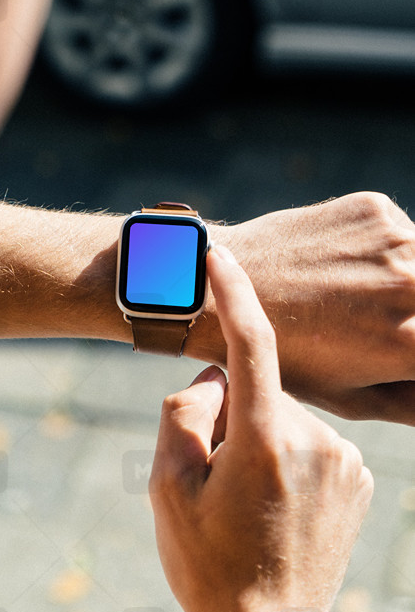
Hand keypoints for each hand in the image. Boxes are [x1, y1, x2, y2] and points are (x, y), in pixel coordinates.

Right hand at [150, 246, 373, 611]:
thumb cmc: (207, 563)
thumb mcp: (166, 488)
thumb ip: (183, 411)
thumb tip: (214, 378)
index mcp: (266, 438)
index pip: (252, 343)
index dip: (233, 293)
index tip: (217, 255)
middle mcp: (317, 441)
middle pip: (257, 393)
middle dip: (227, 416)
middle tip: (208, 479)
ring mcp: (345, 463)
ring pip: (283, 420)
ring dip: (257, 442)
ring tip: (243, 506)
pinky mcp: (359, 482)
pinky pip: (310, 446)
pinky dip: (286, 461)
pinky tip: (272, 509)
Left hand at [198, 192, 414, 423]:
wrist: (217, 293)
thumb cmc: (286, 358)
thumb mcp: (354, 398)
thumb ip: (412, 402)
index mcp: (413, 343)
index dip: (411, 351)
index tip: (395, 349)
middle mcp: (414, 286)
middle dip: (410, 317)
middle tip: (375, 324)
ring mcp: (397, 241)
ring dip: (405, 281)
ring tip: (358, 299)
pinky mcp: (376, 209)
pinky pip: (401, 231)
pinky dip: (385, 250)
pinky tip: (343, 268)